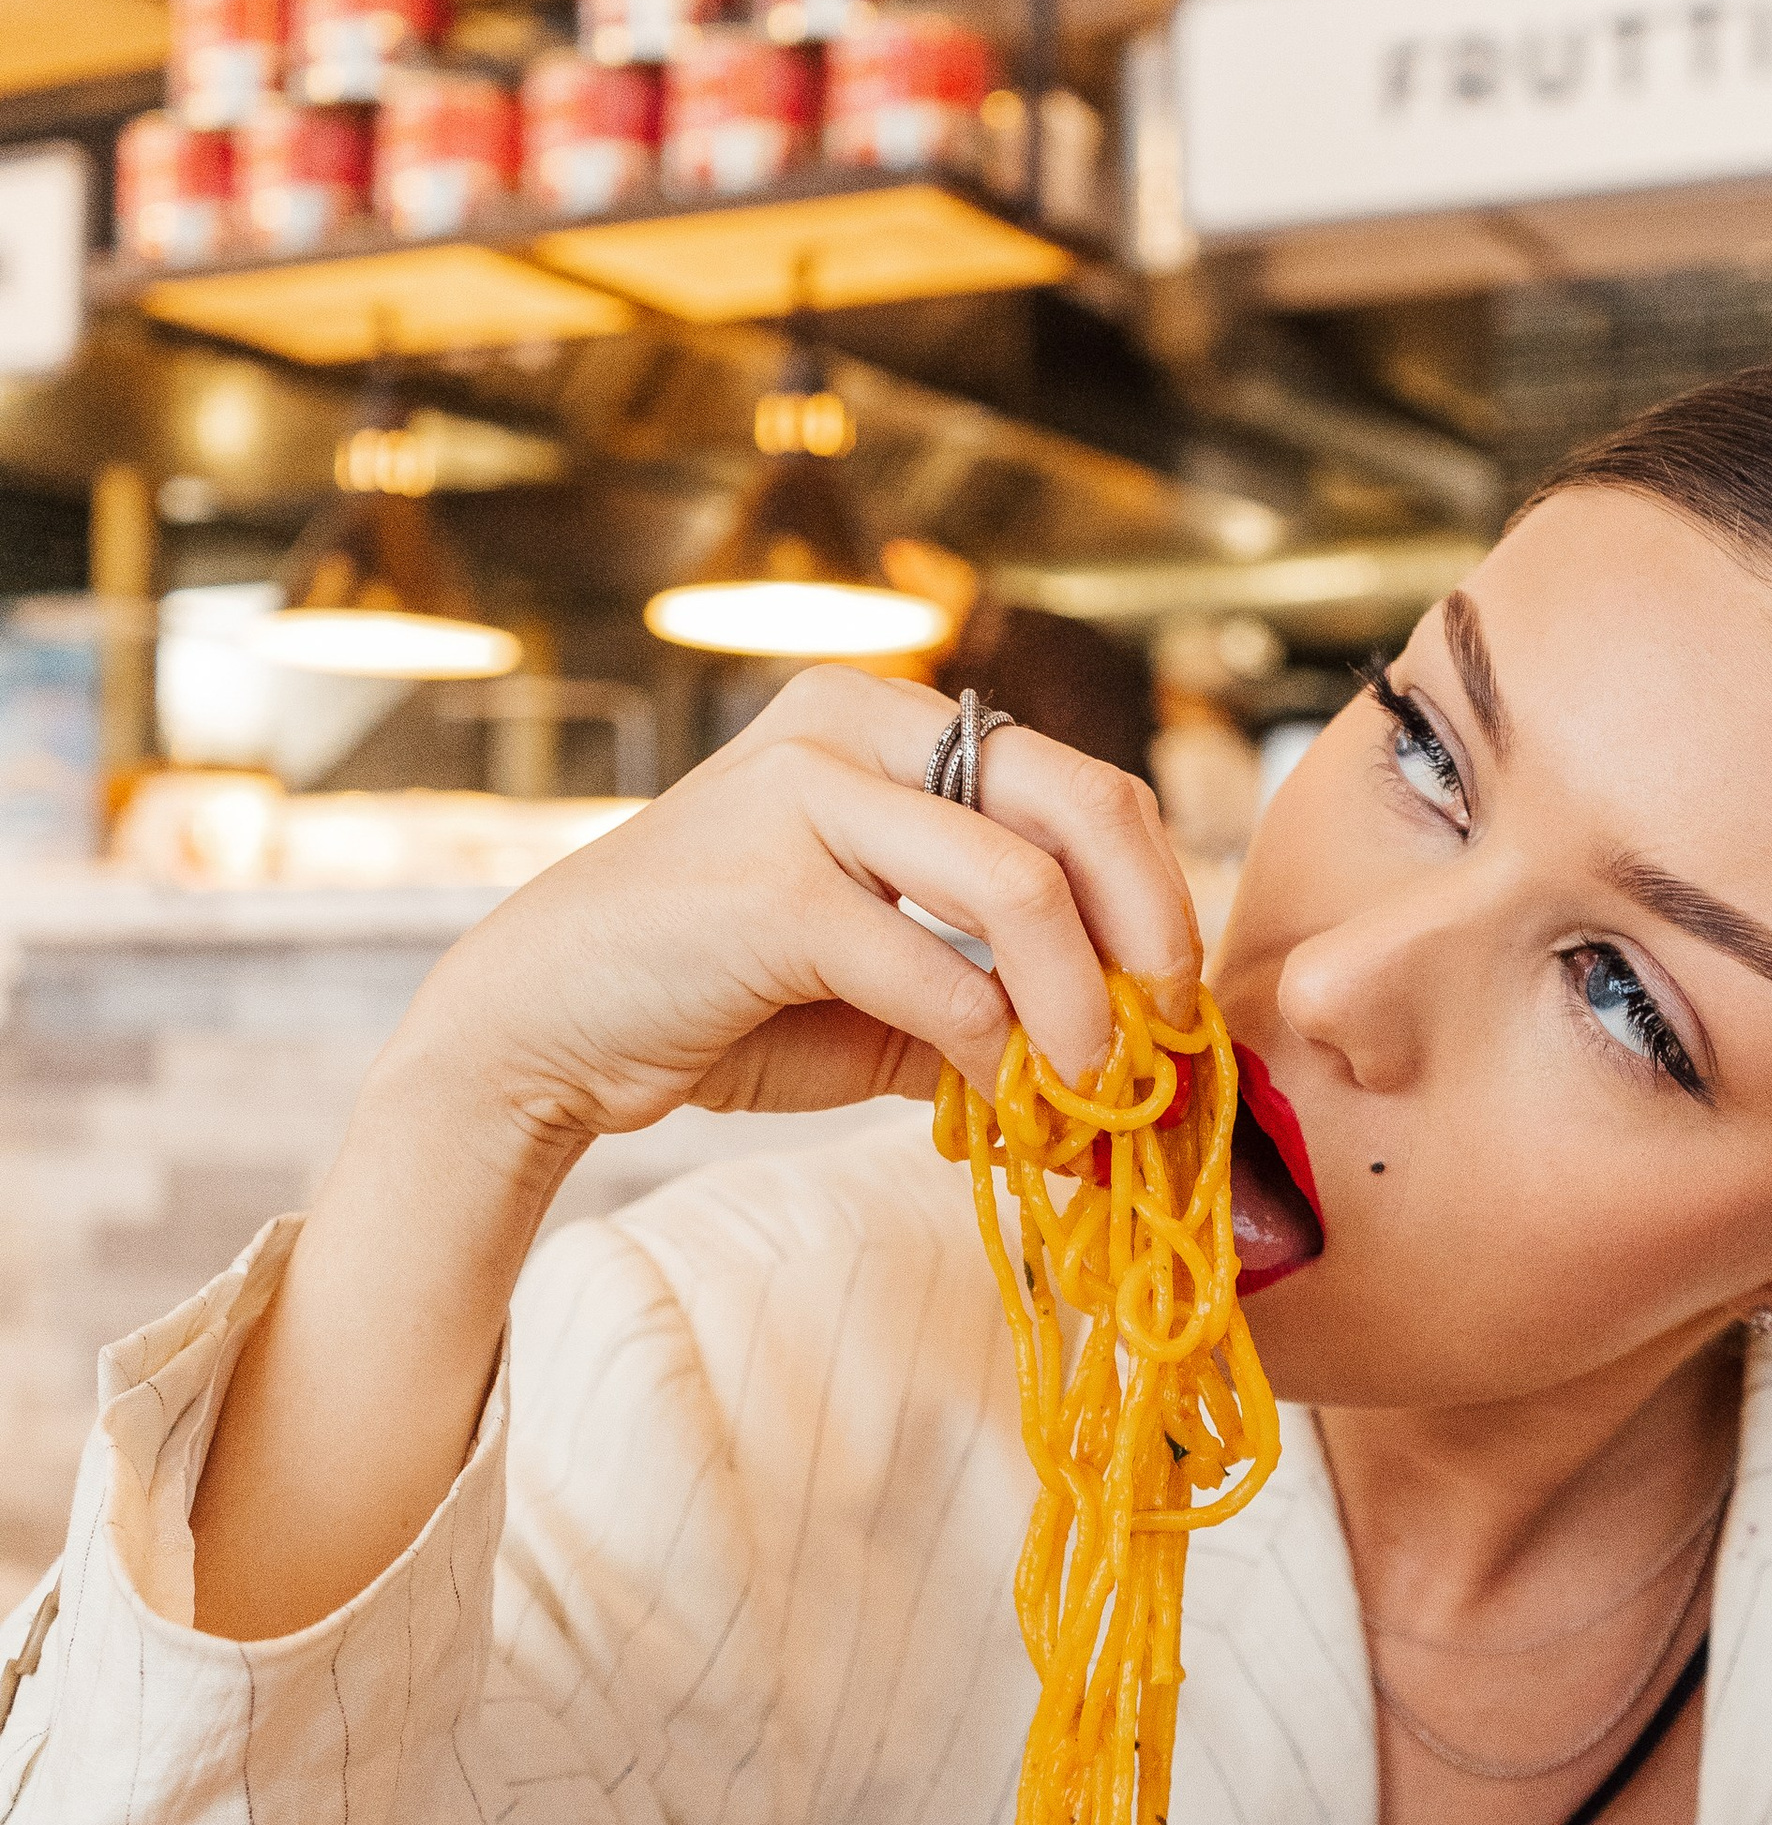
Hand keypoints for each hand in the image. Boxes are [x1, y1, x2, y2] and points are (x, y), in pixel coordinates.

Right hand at [192, 672, 1194, 1641]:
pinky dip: (985, 1048)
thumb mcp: (886, 986)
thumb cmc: (718, 1000)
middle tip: (1167, 1041)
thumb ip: (998, 998)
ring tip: (1087, 1094)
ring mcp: (806, 792)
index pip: (1084, 787)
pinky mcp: (770, 884)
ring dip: (1080, 1011)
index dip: (1157, 898)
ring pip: (1020, 888)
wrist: (539, 1032)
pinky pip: (936, 973)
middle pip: (1081, 806)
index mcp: (892, 723)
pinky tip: (988, 1101)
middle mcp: (855, 725)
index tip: (1177, 1007)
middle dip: (1152, 935)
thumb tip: (1133, 1071)